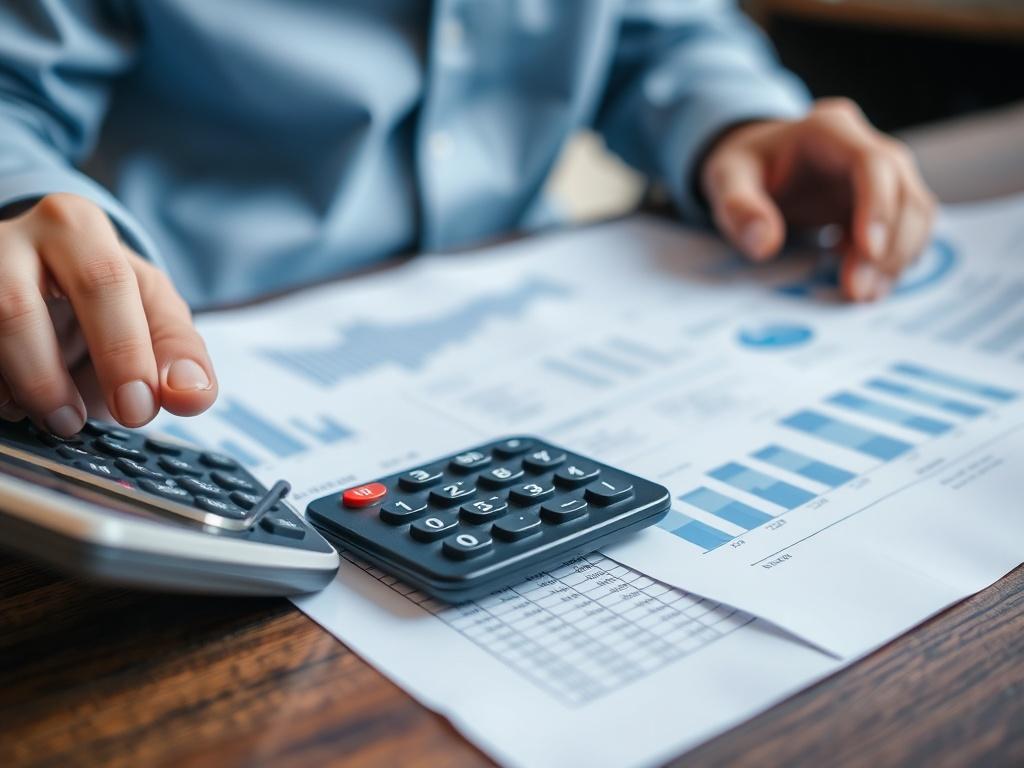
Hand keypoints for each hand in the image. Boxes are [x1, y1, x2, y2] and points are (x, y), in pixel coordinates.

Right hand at [0, 193, 216, 435]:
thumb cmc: (106, 296)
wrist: (43, 277)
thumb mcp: (152, 311)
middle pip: (19, 307)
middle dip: (51, 378)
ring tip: (58, 420)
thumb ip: (179, 352)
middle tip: (78, 423)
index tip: (139, 409)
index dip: (123, 353)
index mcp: (79, 228)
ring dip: (19, 387)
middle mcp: (15, 236)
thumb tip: (191, 395)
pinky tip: (19, 403)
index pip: (105, 284)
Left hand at [700, 98, 936, 301]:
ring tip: (862, 293)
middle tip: (858, 291)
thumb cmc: (744, 168)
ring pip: (916, 213)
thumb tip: (764, 244)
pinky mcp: (884, 201)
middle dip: (890, 246)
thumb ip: (739, 208)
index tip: (868, 253)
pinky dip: (894, 260)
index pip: (874, 163)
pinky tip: (867, 284)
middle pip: (904, 192)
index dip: (879, 208)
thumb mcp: (726, 180)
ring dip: (898, 257)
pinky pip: (907, 229)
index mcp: (830, 130)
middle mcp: (865, 146)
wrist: (756, 165)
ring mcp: (882, 174)